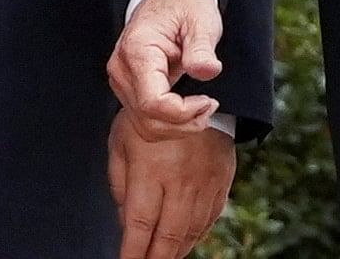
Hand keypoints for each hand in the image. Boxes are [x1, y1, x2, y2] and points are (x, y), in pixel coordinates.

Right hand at [109, 0, 223, 134]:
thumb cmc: (184, 4)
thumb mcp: (201, 20)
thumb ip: (202, 48)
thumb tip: (207, 71)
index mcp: (137, 51)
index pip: (153, 103)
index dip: (183, 112)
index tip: (209, 101)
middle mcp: (121, 68)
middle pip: (148, 119)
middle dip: (183, 123)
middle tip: (210, 107)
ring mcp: (121, 80)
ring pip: (144, 126)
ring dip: (176, 127)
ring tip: (201, 109)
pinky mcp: (128, 88)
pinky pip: (144, 119)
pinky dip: (168, 123)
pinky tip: (187, 109)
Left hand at [109, 108, 233, 258]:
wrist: (196, 96)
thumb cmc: (148, 120)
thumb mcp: (121, 142)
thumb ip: (119, 183)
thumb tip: (124, 222)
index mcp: (150, 169)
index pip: (140, 222)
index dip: (133, 250)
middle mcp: (179, 180)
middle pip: (168, 235)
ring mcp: (203, 184)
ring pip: (190, 233)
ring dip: (175, 252)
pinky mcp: (220, 184)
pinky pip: (208, 221)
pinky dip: (195, 238)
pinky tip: (183, 245)